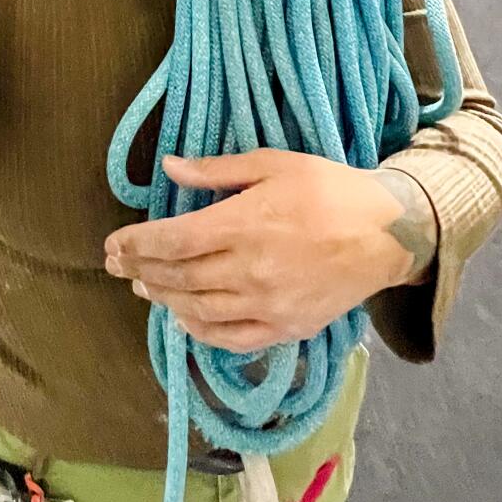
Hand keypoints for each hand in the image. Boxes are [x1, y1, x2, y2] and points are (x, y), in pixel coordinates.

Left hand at [103, 150, 434, 352]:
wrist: (388, 233)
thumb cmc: (331, 189)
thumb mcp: (275, 164)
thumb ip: (218, 171)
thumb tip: (168, 168)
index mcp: (246, 222)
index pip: (174, 239)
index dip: (137, 243)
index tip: (113, 243)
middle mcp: (251, 268)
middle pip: (179, 275)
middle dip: (140, 269)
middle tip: (117, 264)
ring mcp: (268, 303)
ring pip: (197, 309)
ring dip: (163, 298)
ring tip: (145, 286)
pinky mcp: (285, 327)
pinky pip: (229, 338)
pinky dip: (198, 330)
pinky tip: (183, 317)